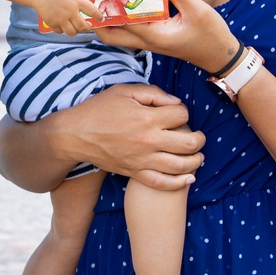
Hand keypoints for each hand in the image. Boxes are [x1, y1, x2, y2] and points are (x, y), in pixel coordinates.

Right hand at [33, 0, 103, 35]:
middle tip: (88, 26)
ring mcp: (60, 18)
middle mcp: (69, 11)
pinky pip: (60, 31)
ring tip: (75, 26)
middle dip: (87, 28)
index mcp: (76, 0)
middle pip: (83, 26)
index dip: (98, 16)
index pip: (92, 11)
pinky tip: (63, 25)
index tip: (100, 18)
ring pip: (72, 32)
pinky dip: (63, 30)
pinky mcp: (51, 22)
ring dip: (75, 30)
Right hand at [57, 84, 203, 189]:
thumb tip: (175, 102)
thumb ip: (153, 93)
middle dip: (200, 138)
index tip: (177, 112)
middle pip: (189, 143)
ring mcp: (143, 160)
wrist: (75, 134)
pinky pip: (162, 183)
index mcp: (147, 118)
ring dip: (196, 161)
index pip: (181, 115)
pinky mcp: (135, 172)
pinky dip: (179, 183)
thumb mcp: (124, 91)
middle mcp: (148, 141)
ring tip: (198, 156)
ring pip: (181, 166)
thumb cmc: (99, 109)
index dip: (183, 111)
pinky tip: (189, 178)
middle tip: (199, 136)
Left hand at [97, 0, 235, 73]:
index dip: (109, 9)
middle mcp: (147, 41)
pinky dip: (125, 17)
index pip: (123, 24)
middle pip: (112, 36)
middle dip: (98, 21)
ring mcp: (150, 40)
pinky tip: (125, 1)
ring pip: (120, 34)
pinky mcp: (155, 37)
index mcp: (154, 37)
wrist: (221, 55)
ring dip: (109, 19)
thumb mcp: (196, 10)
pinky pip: (133, 29)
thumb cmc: (211, 36)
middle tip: (92, 0)